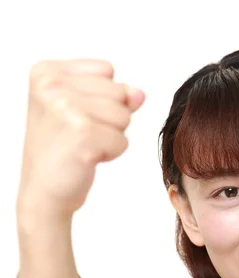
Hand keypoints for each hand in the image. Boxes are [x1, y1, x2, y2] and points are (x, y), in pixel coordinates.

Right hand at [17, 59, 144, 221]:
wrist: (44, 191)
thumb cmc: (61, 151)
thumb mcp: (83, 111)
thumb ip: (114, 95)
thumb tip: (139, 93)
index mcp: (46, 72)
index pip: (106, 70)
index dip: (102, 98)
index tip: (74, 118)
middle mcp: (52, 85)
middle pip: (119, 92)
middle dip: (109, 119)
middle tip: (78, 136)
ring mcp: (66, 108)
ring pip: (124, 116)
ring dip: (111, 136)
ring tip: (83, 146)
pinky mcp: (83, 134)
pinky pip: (124, 140)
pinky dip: (111, 154)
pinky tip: (86, 158)